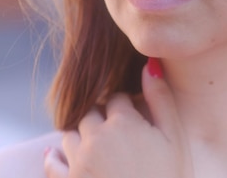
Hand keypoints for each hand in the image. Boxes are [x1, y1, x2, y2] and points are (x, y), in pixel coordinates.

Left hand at [44, 58, 192, 177]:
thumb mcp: (174, 137)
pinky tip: (65, 159)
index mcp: (123, 122)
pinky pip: (52, 162)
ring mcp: (78, 162)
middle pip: (90, 111)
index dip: (126, 105)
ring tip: (99, 146)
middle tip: (117, 132)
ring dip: (81, 135)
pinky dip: (56, 158)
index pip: (116, 97)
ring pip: (70, 133)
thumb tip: (149, 64)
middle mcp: (95, 137)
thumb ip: (160, 98)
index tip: (134, 116)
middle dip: (101, 116)